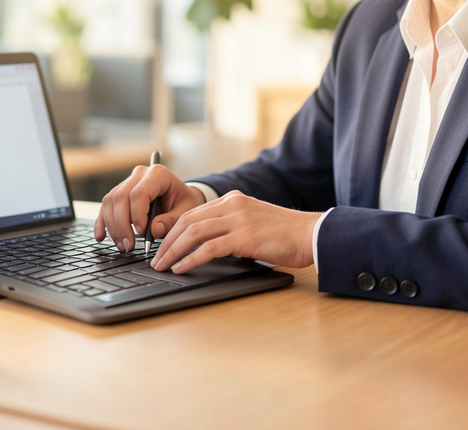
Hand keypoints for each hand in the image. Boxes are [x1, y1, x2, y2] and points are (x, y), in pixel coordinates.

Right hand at [94, 163, 205, 251]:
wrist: (181, 197)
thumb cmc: (184, 203)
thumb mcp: (186, 212)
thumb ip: (171, 221)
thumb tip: (153, 230)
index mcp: (158, 174)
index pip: (139, 193)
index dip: (137, 215)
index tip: (143, 232)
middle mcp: (140, 174)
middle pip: (120, 197)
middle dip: (122, 224)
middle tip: (128, 246)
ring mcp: (127, 182)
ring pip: (110, 202)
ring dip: (112, 226)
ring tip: (122, 246)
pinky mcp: (119, 192)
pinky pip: (106, 205)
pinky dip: (102, 222)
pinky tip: (101, 236)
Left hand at [150, 191, 320, 273]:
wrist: (311, 234)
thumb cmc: (286, 235)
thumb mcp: (254, 224)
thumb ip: (232, 229)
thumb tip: (210, 247)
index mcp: (233, 200)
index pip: (194, 213)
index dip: (173, 230)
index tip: (162, 245)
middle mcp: (232, 205)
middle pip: (188, 221)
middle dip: (167, 240)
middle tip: (156, 258)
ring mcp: (238, 219)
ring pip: (194, 232)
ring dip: (173, 250)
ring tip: (162, 265)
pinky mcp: (243, 236)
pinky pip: (208, 247)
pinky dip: (190, 258)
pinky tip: (181, 267)